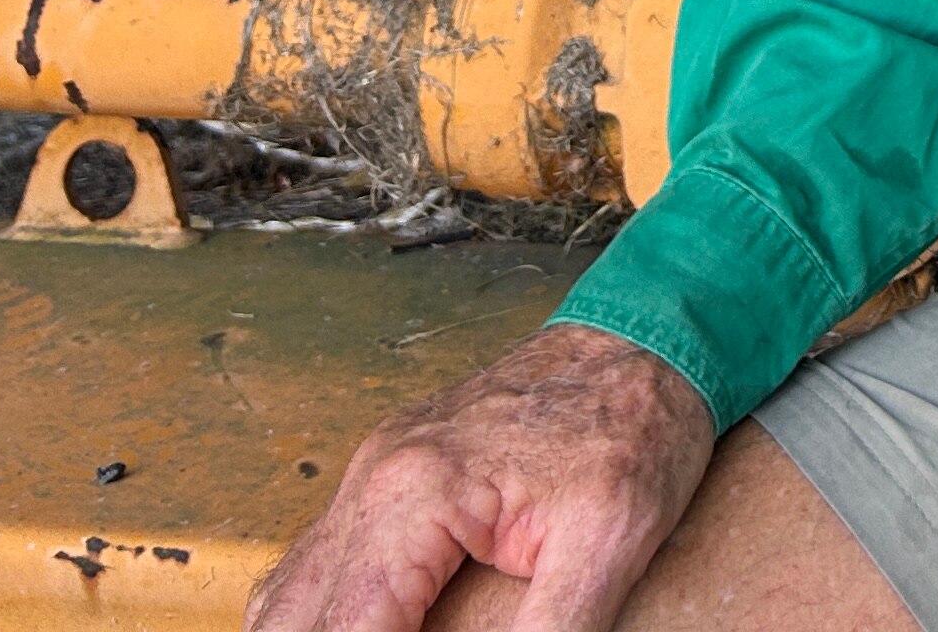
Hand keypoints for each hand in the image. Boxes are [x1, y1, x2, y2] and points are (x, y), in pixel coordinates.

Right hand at [248, 321, 715, 631]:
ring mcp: (377, 468)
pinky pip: (322, 556)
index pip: (347, 630)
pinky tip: (360, 626)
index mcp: (415, 494)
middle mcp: (376, 476)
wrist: (647, 336)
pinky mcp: (393, 470)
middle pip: (294, 616)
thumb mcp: (610, 545)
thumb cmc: (634, 424)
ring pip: (291, 588)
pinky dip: (322, 608)